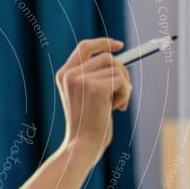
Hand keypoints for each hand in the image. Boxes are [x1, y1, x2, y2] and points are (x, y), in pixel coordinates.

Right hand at [55, 37, 131, 165]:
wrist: (81, 145)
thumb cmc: (87, 125)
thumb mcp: (85, 96)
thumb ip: (95, 78)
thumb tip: (120, 62)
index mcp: (64, 75)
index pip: (84, 47)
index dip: (103, 43)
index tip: (120, 46)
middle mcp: (70, 74)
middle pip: (107, 57)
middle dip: (121, 72)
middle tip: (123, 92)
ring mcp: (81, 80)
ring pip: (117, 68)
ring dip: (124, 86)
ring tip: (116, 105)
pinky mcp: (96, 88)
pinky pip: (121, 80)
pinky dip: (125, 94)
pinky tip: (115, 109)